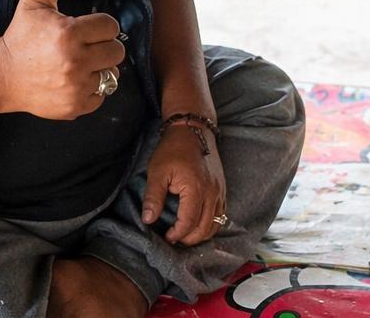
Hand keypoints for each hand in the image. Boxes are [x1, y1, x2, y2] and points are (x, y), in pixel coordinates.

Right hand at [0, 0, 124, 119]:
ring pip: (111, 74)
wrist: (2, 76)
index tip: (85, 29)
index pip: (110, 27)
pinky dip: (92, 89)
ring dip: (99, 69)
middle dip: (103, 47)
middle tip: (84, 46)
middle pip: (117, 51)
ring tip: (79, 64)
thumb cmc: (20, 36)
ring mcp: (76, 86)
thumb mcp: (34, 2)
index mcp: (69, 33)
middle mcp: (75, 61)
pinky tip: (74, 81)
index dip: (100, 26)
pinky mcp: (75, 106)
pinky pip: (102, 96)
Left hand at [141, 123, 226, 246]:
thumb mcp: (157, 171)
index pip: (189, 223)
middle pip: (205, 228)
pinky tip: (199, 224)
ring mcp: (219, 191)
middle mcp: (212, 193)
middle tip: (175, 239)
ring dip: (202, 234)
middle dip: (190, 239)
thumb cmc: (173, 149)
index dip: (177, 234)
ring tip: (186, 234)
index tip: (166, 236)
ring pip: (216, 223)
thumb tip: (148, 220)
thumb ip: (153, 197)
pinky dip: (211, 223)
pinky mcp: (222, 188)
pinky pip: (221, 214)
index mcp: (195, 189)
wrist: (192, 130)